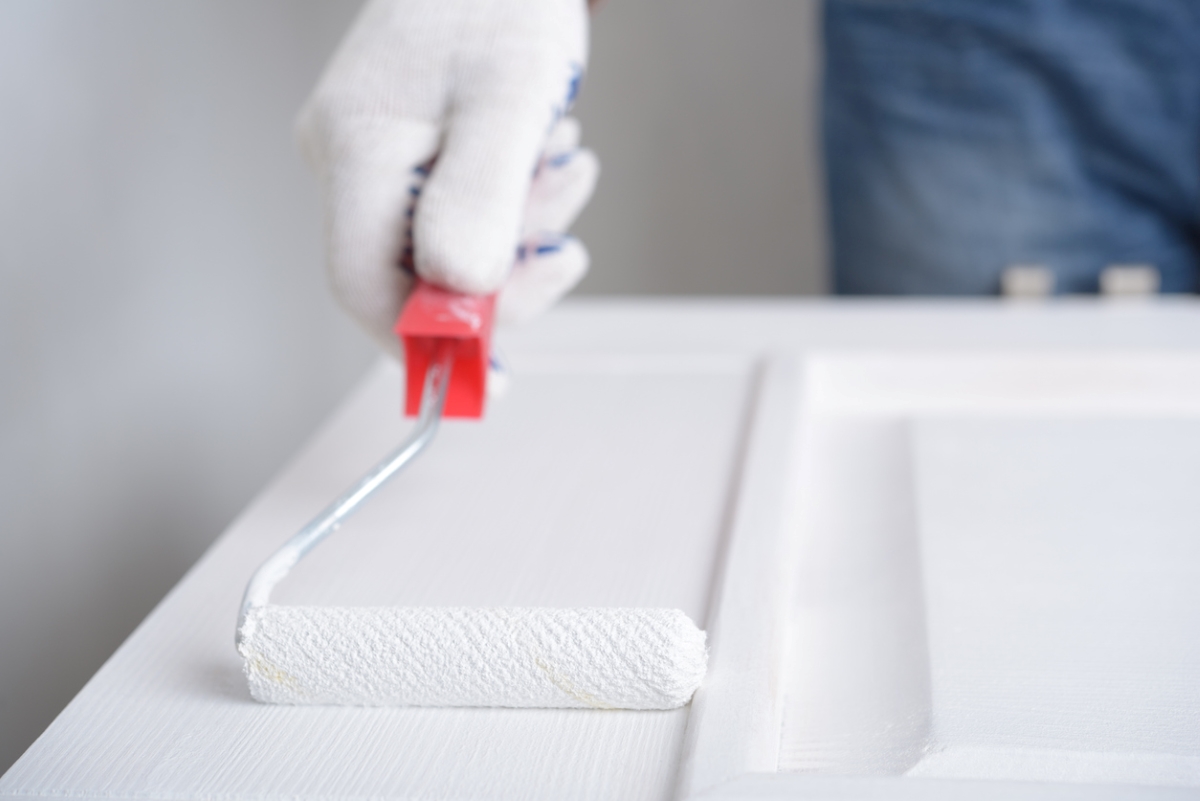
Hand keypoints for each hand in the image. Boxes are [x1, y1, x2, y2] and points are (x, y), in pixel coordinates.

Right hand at [297, 0, 597, 354]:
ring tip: (564, 163)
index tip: (493, 380)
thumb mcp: (509, 98)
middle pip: (408, 277)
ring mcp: (374, 154)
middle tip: (563, 247)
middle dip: (499, 279)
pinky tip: (548, 156)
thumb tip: (457, 295)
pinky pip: (457, 212)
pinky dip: (514, 205)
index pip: (362, 286)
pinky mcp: (407, 149)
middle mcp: (348, 157)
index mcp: (355, 146)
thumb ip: (479, 197)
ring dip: (520, 232)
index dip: (426, 345)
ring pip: (443, 247)